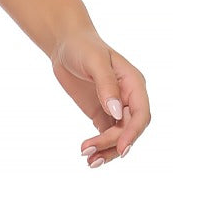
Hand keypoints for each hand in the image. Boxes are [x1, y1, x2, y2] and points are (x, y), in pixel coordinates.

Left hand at [49, 28, 150, 168]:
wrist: (64, 43)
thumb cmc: (82, 46)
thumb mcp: (94, 61)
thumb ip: (106, 85)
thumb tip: (116, 111)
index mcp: (134, 84)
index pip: (141, 114)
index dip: (133, 133)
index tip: (121, 148)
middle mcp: (129, 98)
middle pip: (129, 129)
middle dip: (113, 143)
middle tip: (90, 151)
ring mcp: (116, 107)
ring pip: (119, 136)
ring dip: (107, 150)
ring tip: (89, 161)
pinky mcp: (102, 113)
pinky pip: (106, 134)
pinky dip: (100, 146)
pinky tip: (88, 155)